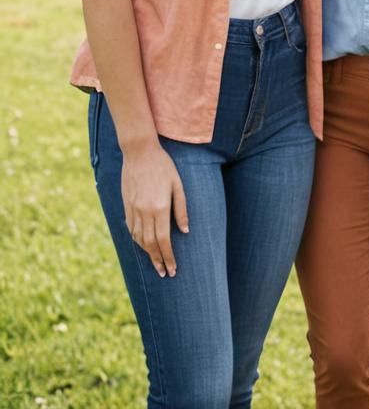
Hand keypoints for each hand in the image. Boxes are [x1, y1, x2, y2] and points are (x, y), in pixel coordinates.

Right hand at [121, 142, 188, 277]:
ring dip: (147, 254)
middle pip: (150, 244)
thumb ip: (181, 209)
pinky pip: (131, 229)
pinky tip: (144, 245)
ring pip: (139, 239)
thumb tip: (185, 231)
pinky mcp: (126, 205)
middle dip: (158, 261)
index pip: (163, 240)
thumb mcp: (178, 185)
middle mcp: (144, 211)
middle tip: (165, 273)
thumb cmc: (163, 166)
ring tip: (156, 263)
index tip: (173, 269)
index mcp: (159, 207)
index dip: (168, 257)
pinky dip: (137, 241)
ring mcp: (133, 209)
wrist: (139, 152)